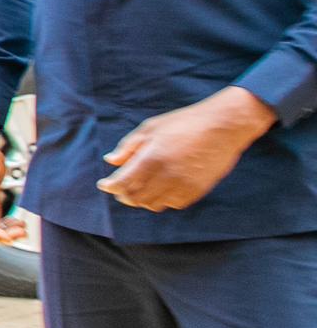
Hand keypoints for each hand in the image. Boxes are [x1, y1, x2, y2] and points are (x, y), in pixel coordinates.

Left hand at [99, 86, 275, 211]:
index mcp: (152, 158)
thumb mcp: (151, 127)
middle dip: (124, 194)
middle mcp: (167, 175)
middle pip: (135, 198)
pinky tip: (161, 189)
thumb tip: (110, 160)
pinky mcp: (198, 190)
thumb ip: (129, 146)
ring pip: (153, 204)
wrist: (224, 126)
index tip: (104, 184)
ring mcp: (184, 185)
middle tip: (120, 188)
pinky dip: (163, 200)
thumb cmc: (185, 122)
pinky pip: (173, 204)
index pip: (123, 183)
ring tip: (140, 188)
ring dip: (142, 199)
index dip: (110, 186)